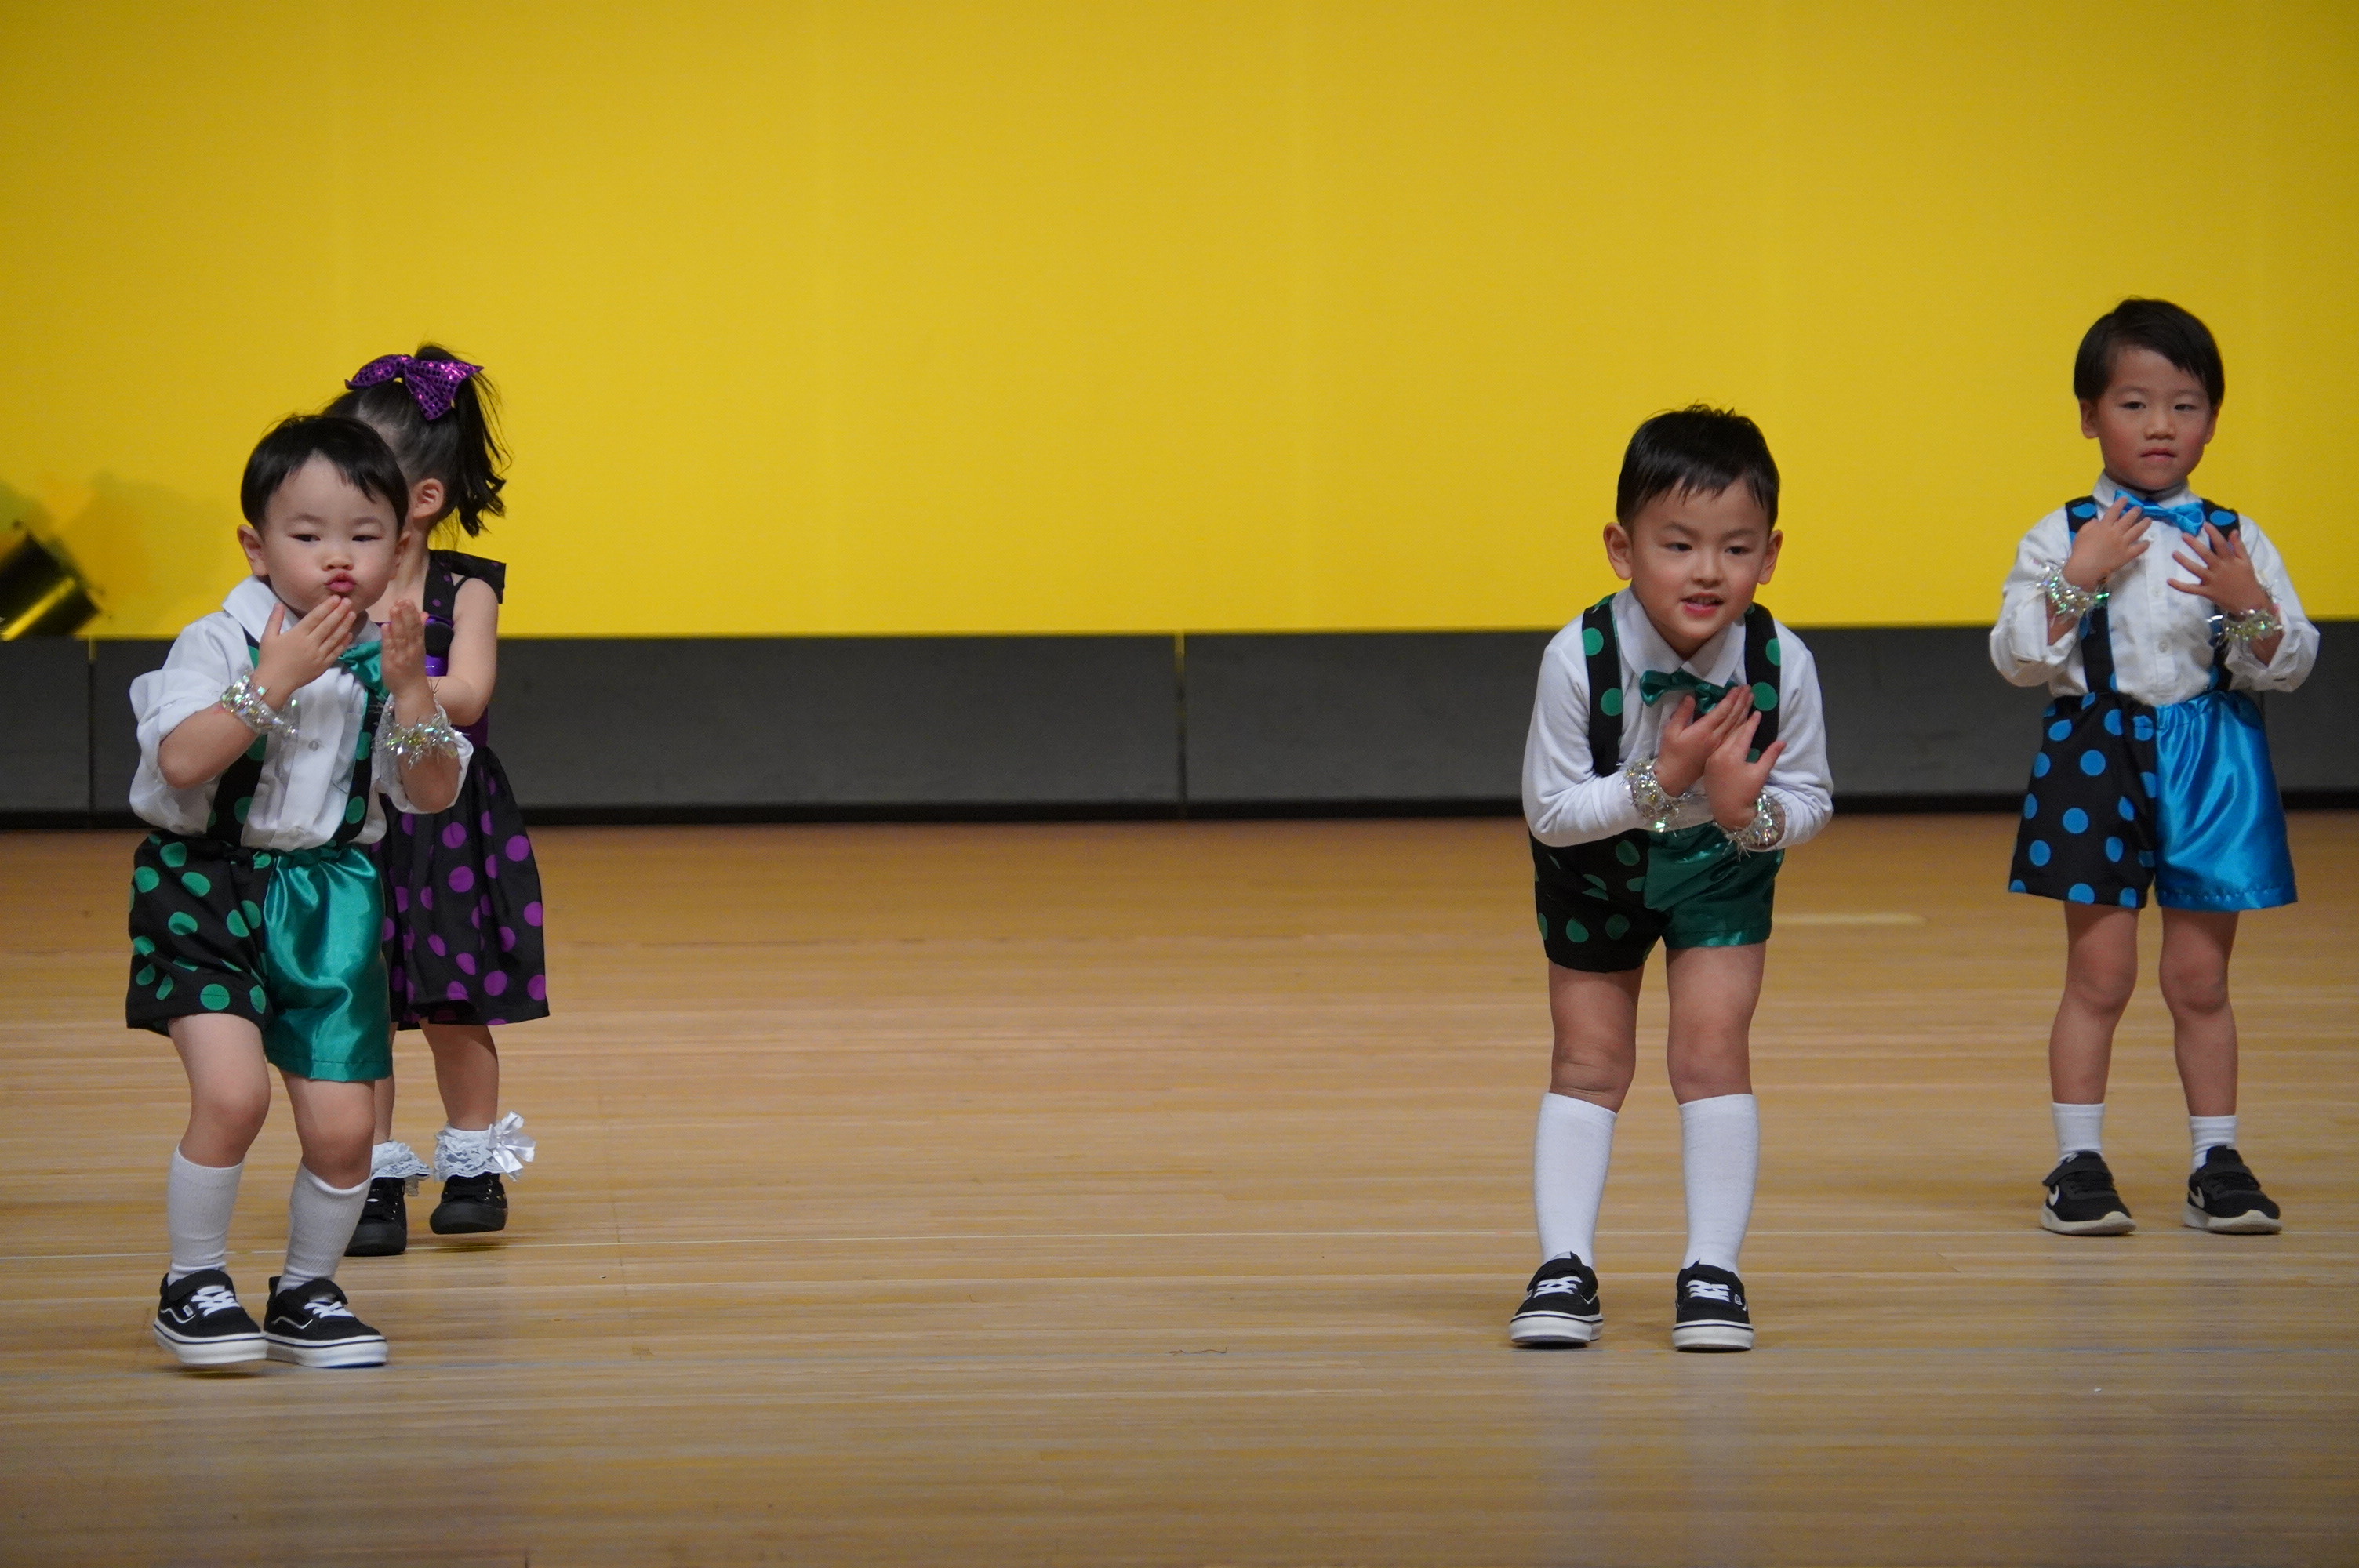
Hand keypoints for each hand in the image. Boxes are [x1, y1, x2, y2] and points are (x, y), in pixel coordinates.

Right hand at [250, 597, 357, 704]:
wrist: (274, 683)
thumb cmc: (269, 659)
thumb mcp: (268, 637)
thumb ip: (275, 619)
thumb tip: (278, 603)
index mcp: (297, 634)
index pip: (316, 617)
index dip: (327, 607)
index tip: (336, 598)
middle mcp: (311, 643)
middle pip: (328, 625)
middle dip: (339, 612)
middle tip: (349, 601)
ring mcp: (319, 655)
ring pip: (335, 637)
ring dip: (345, 625)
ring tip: (352, 614)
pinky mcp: (323, 665)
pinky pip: (336, 652)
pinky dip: (343, 642)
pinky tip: (349, 634)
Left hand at [379, 599, 432, 708]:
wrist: (412, 691)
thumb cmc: (413, 670)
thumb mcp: (419, 649)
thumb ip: (419, 631)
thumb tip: (424, 614)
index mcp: (419, 645)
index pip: (417, 626)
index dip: (412, 613)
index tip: (407, 600)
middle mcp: (412, 648)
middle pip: (409, 629)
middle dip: (405, 614)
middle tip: (400, 600)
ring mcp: (401, 655)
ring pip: (401, 636)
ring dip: (397, 621)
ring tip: (394, 608)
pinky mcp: (391, 662)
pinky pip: (389, 648)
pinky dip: (388, 637)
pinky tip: (385, 626)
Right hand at [1653, 689, 1757, 796]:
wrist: (1675, 777)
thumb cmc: (1671, 753)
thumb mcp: (1670, 731)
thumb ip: (1681, 713)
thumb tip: (1690, 697)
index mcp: (1703, 731)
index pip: (1722, 711)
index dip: (1731, 699)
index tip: (1737, 688)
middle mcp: (1715, 737)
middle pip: (1733, 717)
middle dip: (1741, 701)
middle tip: (1748, 688)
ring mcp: (1720, 745)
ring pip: (1737, 725)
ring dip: (1745, 711)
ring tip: (1751, 698)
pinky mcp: (1721, 751)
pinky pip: (1736, 734)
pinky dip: (1743, 724)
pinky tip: (1747, 717)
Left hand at [1703, 713, 1783, 831]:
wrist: (1727, 811)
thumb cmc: (1746, 793)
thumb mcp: (1760, 774)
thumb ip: (1770, 756)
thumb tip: (1782, 741)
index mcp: (1732, 755)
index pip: (1744, 733)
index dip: (1752, 722)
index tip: (1758, 711)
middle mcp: (1719, 753)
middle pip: (1732, 731)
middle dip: (1740, 716)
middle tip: (1747, 703)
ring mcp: (1712, 758)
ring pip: (1723, 737)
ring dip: (1731, 724)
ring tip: (1738, 711)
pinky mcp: (1708, 763)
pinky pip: (1717, 744)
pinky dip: (1724, 736)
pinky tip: (1729, 729)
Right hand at [2062, 497, 2147, 590]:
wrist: (2085, 568)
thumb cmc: (2080, 551)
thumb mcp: (2081, 534)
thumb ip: (2089, 525)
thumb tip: (2097, 521)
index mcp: (2104, 526)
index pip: (2114, 511)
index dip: (2120, 503)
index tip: (2125, 498)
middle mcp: (2116, 532)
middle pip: (2128, 519)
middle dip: (2135, 512)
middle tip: (2139, 508)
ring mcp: (2123, 544)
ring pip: (2137, 531)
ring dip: (2144, 524)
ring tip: (2148, 520)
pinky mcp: (2127, 555)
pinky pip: (2138, 549)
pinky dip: (2144, 545)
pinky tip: (2147, 542)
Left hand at [2167, 523, 2270, 615]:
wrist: (2250, 603)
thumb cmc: (2247, 580)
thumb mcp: (2246, 561)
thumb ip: (2238, 546)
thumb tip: (2233, 531)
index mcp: (2230, 561)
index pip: (2221, 544)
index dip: (2213, 533)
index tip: (2205, 524)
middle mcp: (2219, 569)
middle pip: (2205, 555)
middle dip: (2194, 544)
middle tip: (2184, 535)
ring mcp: (2212, 581)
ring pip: (2196, 570)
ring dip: (2184, 561)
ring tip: (2173, 553)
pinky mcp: (2206, 592)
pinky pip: (2191, 589)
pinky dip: (2180, 586)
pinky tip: (2169, 580)